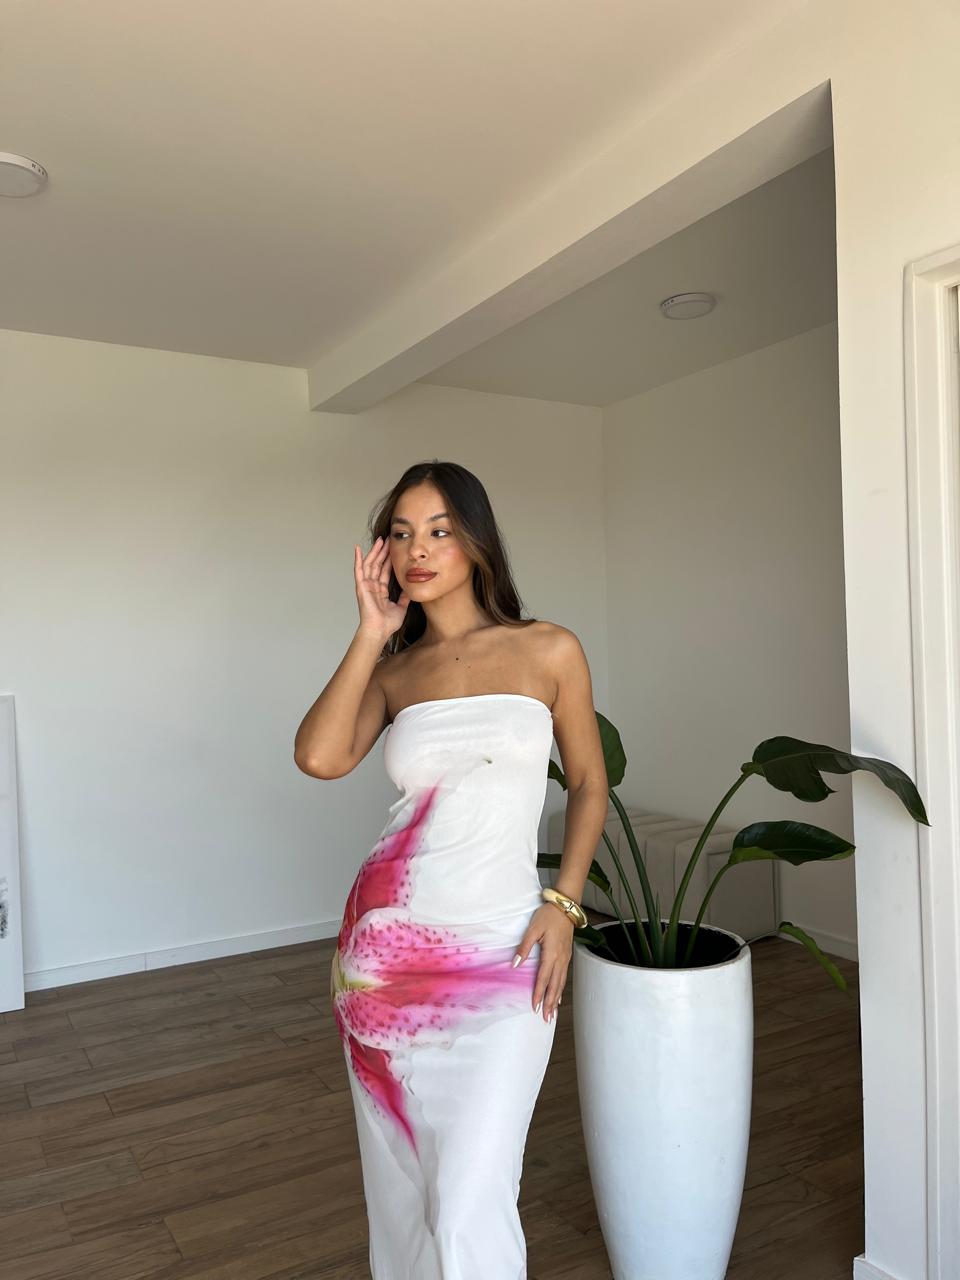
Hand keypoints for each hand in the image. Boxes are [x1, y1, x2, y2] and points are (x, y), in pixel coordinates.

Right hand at [354, 535, 408, 640]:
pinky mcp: (361, 586)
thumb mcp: (401, 607)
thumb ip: (404, 597)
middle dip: (383, 551)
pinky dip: (358, 559)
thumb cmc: (388, 623)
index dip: (390, 559)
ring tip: (380, 540)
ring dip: (374, 551)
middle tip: (388, 539)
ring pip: (370, 564)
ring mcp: (366, 585)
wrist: (380, 630)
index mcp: (381, 591)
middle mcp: (373, 586)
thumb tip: (411, 589)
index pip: (386, 571)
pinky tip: (358, 549)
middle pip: (378, 564)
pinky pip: (359, 570)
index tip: (394, 548)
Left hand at [514, 903, 573, 1022]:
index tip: (534, 1007)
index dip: (538, 994)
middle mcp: (561, 959)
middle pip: (555, 986)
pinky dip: (561, 989)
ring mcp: (566, 958)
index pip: (543, 978)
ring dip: (556, 999)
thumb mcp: (533, 929)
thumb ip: (524, 947)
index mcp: (551, 954)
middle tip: (546, 1018)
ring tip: (552, 1013)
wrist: (566, 907)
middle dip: (549, 1003)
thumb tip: (515, 963)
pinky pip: (564, 977)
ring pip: (561, 983)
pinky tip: (558, 995)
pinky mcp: (567, 956)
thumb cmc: (549, 916)